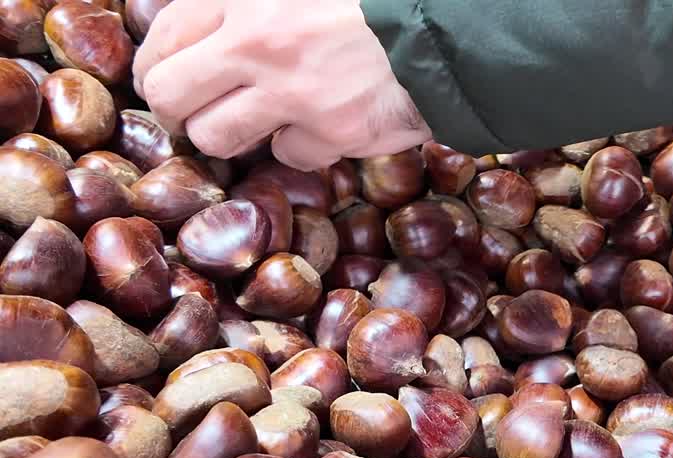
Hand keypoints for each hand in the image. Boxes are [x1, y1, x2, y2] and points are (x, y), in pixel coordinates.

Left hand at [134, 0, 430, 170]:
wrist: (443, 30)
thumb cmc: (371, 2)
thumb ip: (250, 5)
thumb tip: (206, 38)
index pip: (163, 38)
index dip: (156, 67)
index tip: (166, 80)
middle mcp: (256, 40)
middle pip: (171, 94)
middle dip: (177, 111)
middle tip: (194, 115)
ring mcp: (292, 90)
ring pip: (217, 136)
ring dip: (232, 135)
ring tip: (257, 124)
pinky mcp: (331, 130)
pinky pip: (289, 155)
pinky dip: (301, 145)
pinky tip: (321, 125)